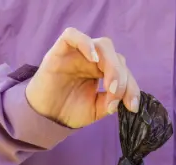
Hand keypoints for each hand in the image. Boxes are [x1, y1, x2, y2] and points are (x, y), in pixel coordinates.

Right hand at [26, 28, 140, 128]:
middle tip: (115, 96)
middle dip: (122, 77)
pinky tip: (94, 59)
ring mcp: (77, 53)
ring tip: (109, 85)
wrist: (43, 117)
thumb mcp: (96, 109)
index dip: (131, 88)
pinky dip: (85, 43)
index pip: (124, 71)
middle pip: (116, 56)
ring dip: (111, 64)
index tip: (131, 107)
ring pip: (101, 44)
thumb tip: (123, 100)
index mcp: (102, 71)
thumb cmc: (67, 110)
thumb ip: (111, 102)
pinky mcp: (60, 50)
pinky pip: (72, 35)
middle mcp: (92, 59)